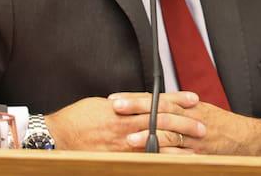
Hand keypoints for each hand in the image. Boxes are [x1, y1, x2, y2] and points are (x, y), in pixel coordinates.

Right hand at [44, 92, 205, 151]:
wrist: (58, 135)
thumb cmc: (78, 118)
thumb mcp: (104, 103)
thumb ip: (127, 103)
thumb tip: (143, 101)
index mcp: (124, 108)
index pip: (157, 102)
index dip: (177, 100)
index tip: (194, 99)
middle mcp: (126, 126)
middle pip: (162, 122)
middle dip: (184, 124)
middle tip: (203, 125)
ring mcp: (123, 145)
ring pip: (156, 142)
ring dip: (178, 145)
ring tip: (196, 147)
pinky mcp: (118, 158)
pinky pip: (144, 159)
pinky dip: (160, 159)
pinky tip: (173, 162)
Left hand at [125, 101, 260, 156]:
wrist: (246, 139)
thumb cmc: (219, 124)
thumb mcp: (199, 110)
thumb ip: (176, 109)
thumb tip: (149, 106)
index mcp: (188, 105)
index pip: (158, 98)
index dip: (136, 98)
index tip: (116, 98)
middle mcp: (191, 118)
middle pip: (161, 111)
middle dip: (137, 109)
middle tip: (116, 108)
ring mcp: (195, 138)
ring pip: (170, 134)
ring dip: (149, 135)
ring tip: (130, 138)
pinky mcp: (200, 155)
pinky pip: (180, 156)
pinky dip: (166, 156)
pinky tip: (151, 158)